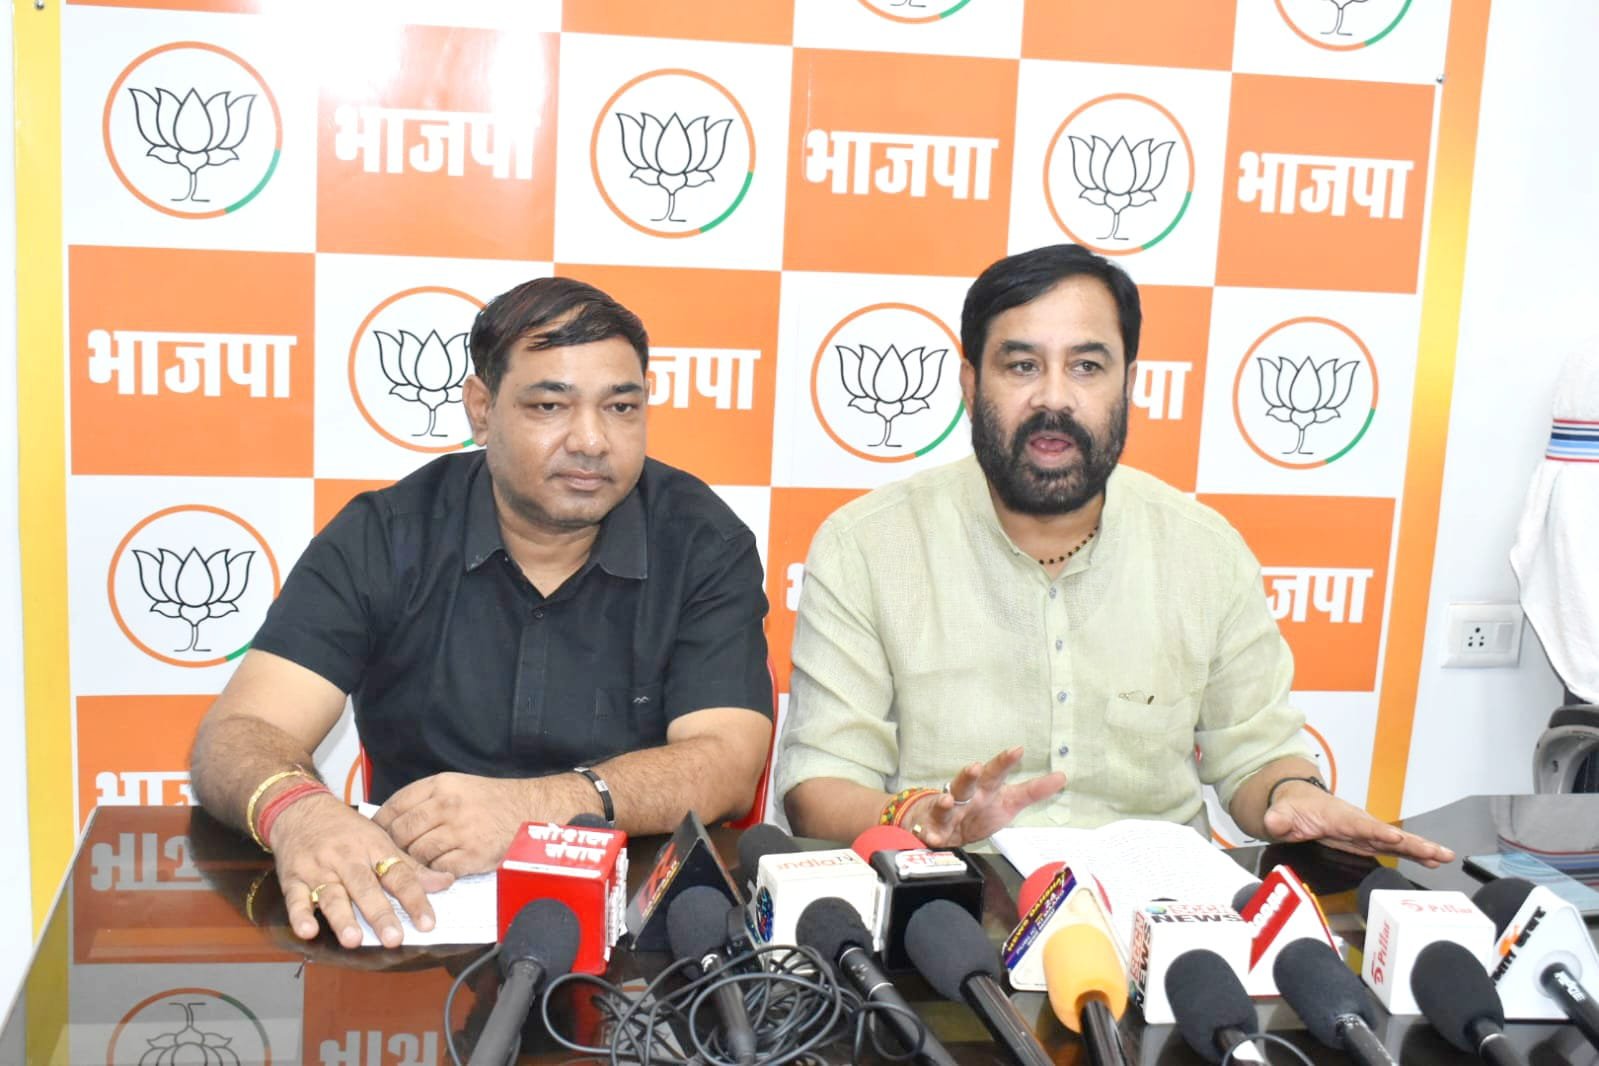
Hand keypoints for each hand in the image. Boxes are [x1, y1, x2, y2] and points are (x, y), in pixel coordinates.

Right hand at [269, 792, 453, 948]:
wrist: (302, 809)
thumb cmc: (347, 830)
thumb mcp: (381, 841)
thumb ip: (411, 867)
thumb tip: (445, 883)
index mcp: (374, 849)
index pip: (399, 876)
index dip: (415, 900)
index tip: (428, 923)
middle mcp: (348, 859)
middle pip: (366, 888)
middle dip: (380, 914)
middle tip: (394, 938)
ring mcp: (319, 869)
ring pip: (333, 895)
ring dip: (343, 918)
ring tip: (354, 939)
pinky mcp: (294, 878)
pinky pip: (296, 898)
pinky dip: (300, 915)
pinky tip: (308, 931)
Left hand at [373, 772, 531, 876]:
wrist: (529, 808)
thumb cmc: (491, 799)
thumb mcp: (457, 785)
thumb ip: (426, 798)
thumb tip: (391, 818)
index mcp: (441, 786)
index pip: (396, 805)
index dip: (381, 822)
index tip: (376, 833)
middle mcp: (448, 806)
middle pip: (401, 832)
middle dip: (393, 846)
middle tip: (393, 853)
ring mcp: (460, 832)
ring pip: (417, 853)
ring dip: (413, 860)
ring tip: (416, 862)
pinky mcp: (472, 855)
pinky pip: (438, 868)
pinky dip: (433, 871)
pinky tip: (438, 868)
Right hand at [904, 747, 1065, 848]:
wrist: (942, 825)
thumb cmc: (978, 811)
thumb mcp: (1008, 801)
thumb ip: (1033, 791)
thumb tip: (1062, 777)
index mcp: (984, 789)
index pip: (996, 773)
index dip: (1006, 762)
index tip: (1018, 750)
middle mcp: (964, 797)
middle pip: (966, 784)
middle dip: (969, 776)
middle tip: (976, 767)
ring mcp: (946, 813)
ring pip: (943, 805)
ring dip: (944, 802)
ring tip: (947, 799)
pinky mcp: (932, 830)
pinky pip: (929, 834)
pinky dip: (929, 836)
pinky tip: (931, 838)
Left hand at [1262, 782, 1455, 866]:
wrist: (1298, 801)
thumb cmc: (1292, 807)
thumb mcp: (1280, 813)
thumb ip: (1278, 819)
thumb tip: (1273, 823)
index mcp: (1338, 817)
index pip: (1360, 826)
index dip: (1377, 833)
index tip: (1396, 839)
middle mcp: (1358, 824)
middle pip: (1389, 834)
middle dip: (1413, 843)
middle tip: (1438, 852)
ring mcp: (1366, 833)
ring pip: (1397, 842)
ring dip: (1421, 849)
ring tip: (1444, 857)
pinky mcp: (1369, 841)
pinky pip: (1394, 848)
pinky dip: (1414, 853)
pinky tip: (1433, 861)